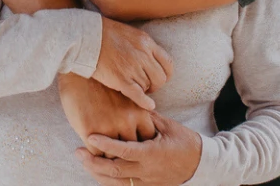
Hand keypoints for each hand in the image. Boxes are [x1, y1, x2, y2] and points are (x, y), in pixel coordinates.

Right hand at [57, 74, 154, 155]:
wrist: (79, 73)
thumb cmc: (102, 84)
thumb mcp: (126, 97)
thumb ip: (134, 115)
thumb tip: (137, 133)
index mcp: (139, 113)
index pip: (147, 140)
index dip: (140, 146)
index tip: (133, 148)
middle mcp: (127, 121)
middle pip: (132, 151)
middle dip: (125, 155)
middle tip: (118, 157)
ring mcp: (108, 127)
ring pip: (114, 156)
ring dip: (108, 157)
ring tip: (103, 157)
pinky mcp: (90, 131)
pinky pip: (96, 154)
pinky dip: (94, 155)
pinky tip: (91, 151)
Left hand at [75, 112, 203, 185]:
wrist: (201, 164)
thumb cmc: (185, 141)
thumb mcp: (167, 125)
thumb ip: (146, 117)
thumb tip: (129, 101)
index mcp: (152, 154)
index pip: (123, 150)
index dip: (105, 144)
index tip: (90, 136)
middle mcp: (147, 171)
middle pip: (114, 171)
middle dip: (93, 163)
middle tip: (77, 153)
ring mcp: (147, 182)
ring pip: (116, 183)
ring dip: (97, 174)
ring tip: (84, 161)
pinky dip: (108, 181)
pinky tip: (97, 173)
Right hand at [94, 18, 173, 110]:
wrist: (85, 36)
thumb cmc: (103, 33)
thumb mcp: (129, 33)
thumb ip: (141, 45)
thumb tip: (149, 57)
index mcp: (146, 42)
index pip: (167, 63)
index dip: (165, 74)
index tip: (159, 78)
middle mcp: (143, 55)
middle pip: (160, 77)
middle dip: (155, 84)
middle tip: (147, 87)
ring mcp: (132, 67)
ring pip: (147, 86)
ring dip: (143, 90)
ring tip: (134, 88)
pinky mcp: (121, 79)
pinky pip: (138, 95)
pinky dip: (145, 102)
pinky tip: (149, 106)